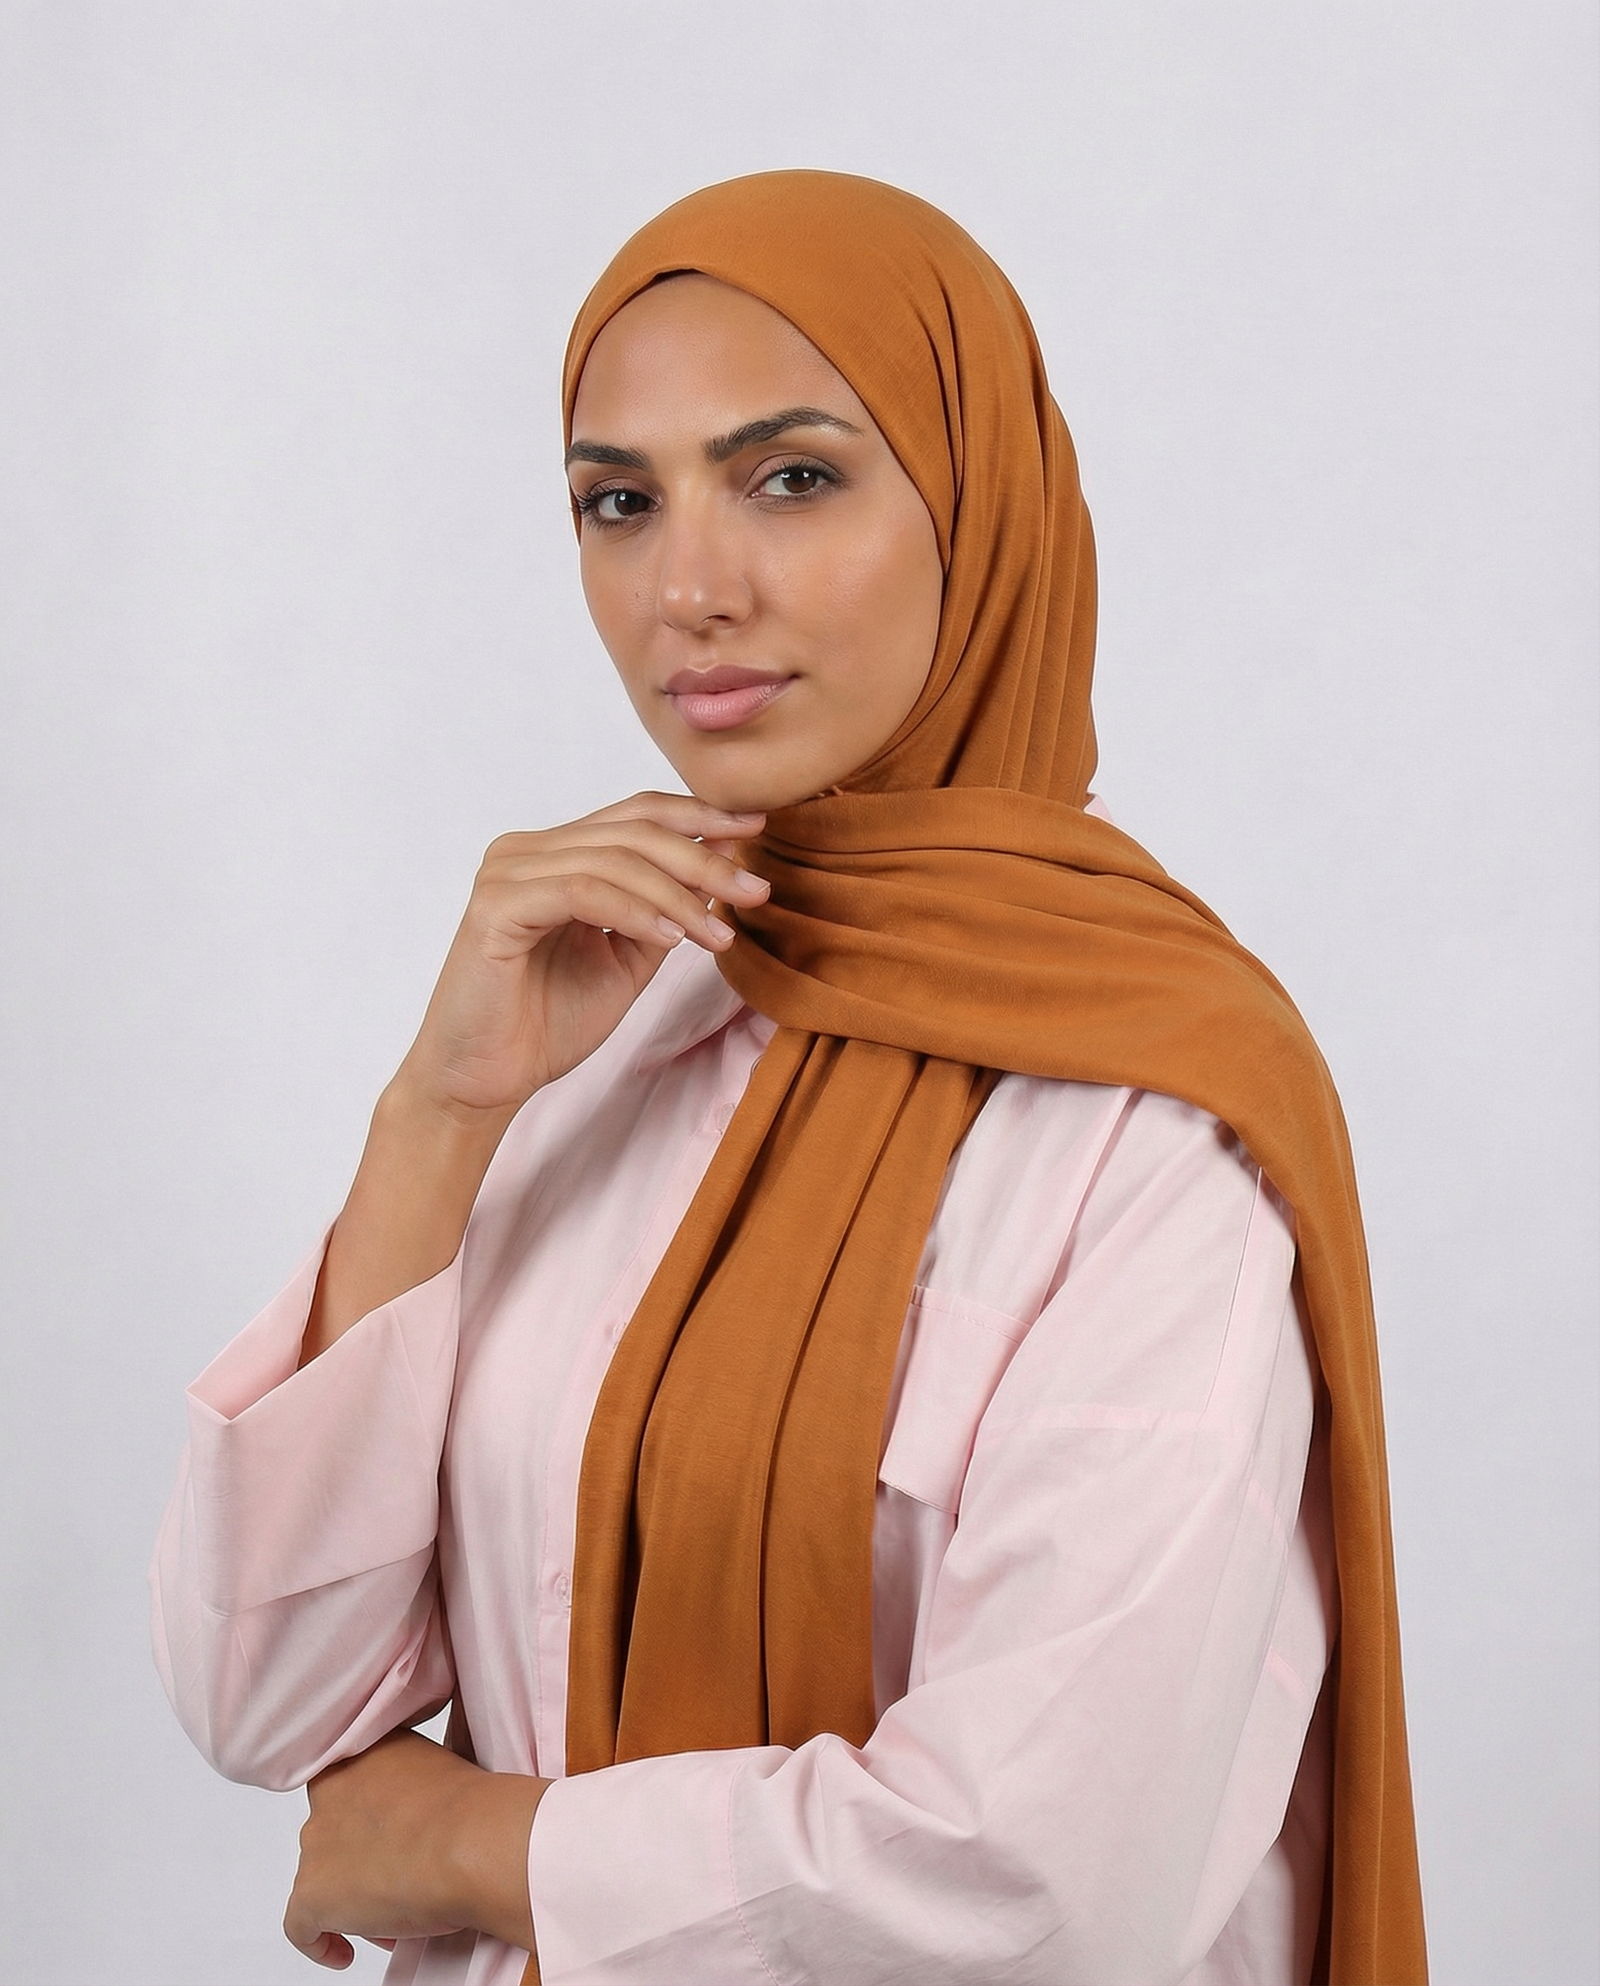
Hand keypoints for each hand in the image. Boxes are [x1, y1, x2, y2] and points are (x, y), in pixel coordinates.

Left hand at [283, 1728, 547, 1969]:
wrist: (469, 1844)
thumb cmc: (471, 1809)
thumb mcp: (441, 1770)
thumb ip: (414, 1785)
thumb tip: (420, 1819)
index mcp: (364, 1751)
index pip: (354, 1786)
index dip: (371, 1818)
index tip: (393, 1836)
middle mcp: (331, 1791)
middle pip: (335, 1833)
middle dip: (364, 1860)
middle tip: (402, 1877)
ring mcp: (316, 1844)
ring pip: (323, 1878)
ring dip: (352, 1897)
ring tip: (395, 1916)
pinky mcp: (311, 1894)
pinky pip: (301, 1926)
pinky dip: (321, 1941)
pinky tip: (343, 1951)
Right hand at [299, 793, 769, 1361]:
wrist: (483, 1082)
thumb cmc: (546, 1024)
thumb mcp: (627, 959)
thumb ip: (664, 910)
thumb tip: (723, 860)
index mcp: (554, 854)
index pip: (637, 814)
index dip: (701, 815)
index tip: (759, 827)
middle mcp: (526, 851)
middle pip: (634, 831)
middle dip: (705, 858)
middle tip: (757, 890)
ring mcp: (507, 874)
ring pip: (616, 860)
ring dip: (680, 895)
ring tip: (720, 933)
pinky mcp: (496, 907)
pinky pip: (583, 891)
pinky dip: (635, 910)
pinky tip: (673, 938)